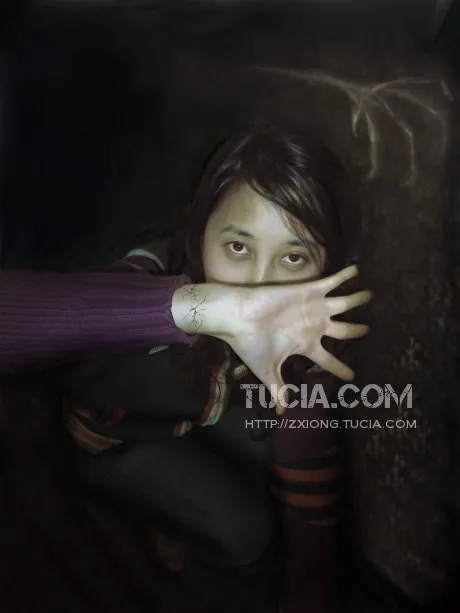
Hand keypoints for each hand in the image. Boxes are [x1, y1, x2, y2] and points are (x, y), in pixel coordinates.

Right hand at [222, 266, 370, 412]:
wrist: (239, 317)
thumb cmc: (251, 343)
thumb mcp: (267, 370)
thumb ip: (278, 389)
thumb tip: (281, 414)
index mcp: (305, 346)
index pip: (328, 361)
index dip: (340, 369)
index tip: (352, 377)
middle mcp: (313, 327)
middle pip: (343, 331)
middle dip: (357, 331)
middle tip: (369, 330)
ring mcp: (314, 308)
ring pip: (344, 304)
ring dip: (357, 299)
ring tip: (370, 294)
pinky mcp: (309, 291)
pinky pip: (332, 282)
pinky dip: (345, 276)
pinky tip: (357, 269)